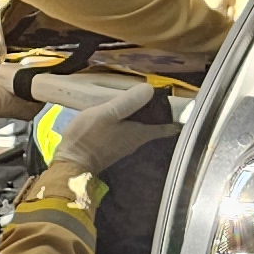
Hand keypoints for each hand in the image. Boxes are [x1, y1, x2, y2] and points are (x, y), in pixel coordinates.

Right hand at [34, 78, 165, 175]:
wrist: (70, 164)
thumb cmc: (89, 138)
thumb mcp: (107, 114)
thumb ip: (128, 102)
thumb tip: (149, 89)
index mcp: (139, 133)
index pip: (165, 127)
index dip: (174, 118)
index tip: (183, 110)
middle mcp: (135, 141)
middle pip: (153, 126)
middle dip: (157, 113)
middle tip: (157, 97)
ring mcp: (123, 146)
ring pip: (140, 129)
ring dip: (141, 116)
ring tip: (138, 101)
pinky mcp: (111, 147)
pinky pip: (126, 131)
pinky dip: (127, 121)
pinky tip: (119, 113)